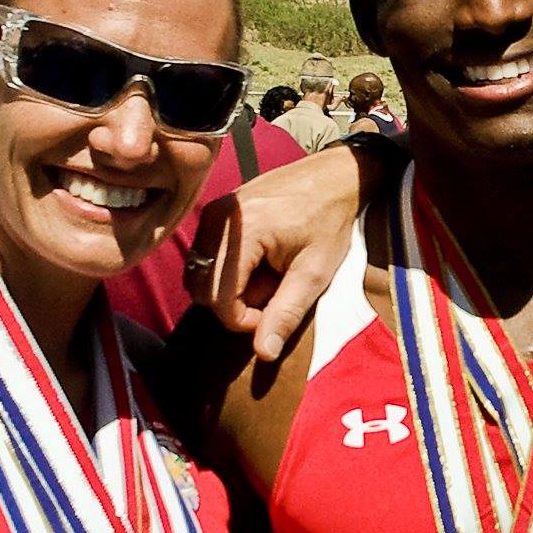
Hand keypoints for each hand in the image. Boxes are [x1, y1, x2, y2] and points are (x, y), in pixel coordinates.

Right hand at [187, 145, 386, 360]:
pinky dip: (225, 274)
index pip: (219, 299)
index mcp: (243, 233)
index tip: (274, 314)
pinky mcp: (214, 213)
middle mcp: (217, 220)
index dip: (243, 320)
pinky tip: (256, 266)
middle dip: (234, 306)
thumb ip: (287, 313)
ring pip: (199, 276)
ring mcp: (212, 213)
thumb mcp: (315, 273)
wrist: (333, 178)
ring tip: (266, 280)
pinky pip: (204, 258)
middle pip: (202, 290)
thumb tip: (265, 354)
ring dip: (228, 291)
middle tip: (272, 297)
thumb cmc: (329, 222)